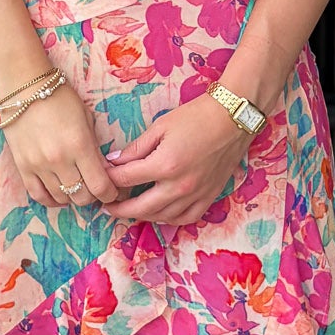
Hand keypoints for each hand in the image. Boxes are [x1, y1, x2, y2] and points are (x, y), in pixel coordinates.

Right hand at [0, 81, 127, 209]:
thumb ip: (94, 147)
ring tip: (77, 188)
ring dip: (73, 197)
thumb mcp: (86, 118)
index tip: (112, 191)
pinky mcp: (23, 167)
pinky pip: (38, 195)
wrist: (23, 87)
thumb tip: (102, 171)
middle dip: (93, 196)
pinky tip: (59, 195)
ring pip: (61, 198)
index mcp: (80, 145)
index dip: (110, 193)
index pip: (100, 186)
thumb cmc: (59, 97)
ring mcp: (39, 165)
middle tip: (95, 188)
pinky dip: (52, 200)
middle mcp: (59, 160)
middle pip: (82, 197)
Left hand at [103, 93, 251, 226]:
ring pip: (161, 217)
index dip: (109, 180)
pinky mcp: (208, 197)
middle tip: (107, 206)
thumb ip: (136, 148)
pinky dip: (169, 219)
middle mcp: (179, 186)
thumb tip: (114, 162)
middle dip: (119, 209)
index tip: (101, 179)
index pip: (126, 179)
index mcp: (164, 165)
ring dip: (142, 216)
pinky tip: (159, 213)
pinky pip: (185, 218)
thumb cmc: (197, 116)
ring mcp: (195, 195)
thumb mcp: (161, 126)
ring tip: (130, 210)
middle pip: (140, 207)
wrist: (234, 118)